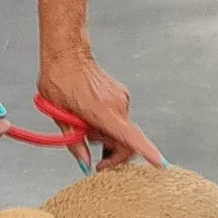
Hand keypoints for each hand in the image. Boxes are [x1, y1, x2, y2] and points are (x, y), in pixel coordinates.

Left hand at [38, 51, 162, 171]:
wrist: (66, 53)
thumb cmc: (59, 79)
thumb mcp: (59, 116)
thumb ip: (75, 143)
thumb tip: (84, 164)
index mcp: (102, 111)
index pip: (128, 136)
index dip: (146, 151)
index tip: (159, 161)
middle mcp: (117, 105)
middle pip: (127, 141)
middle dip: (111, 151)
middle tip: (92, 150)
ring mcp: (121, 99)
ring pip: (122, 131)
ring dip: (107, 137)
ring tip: (86, 127)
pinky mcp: (121, 95)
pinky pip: (119, 119)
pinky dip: (108, 125)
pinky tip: (93, 118)